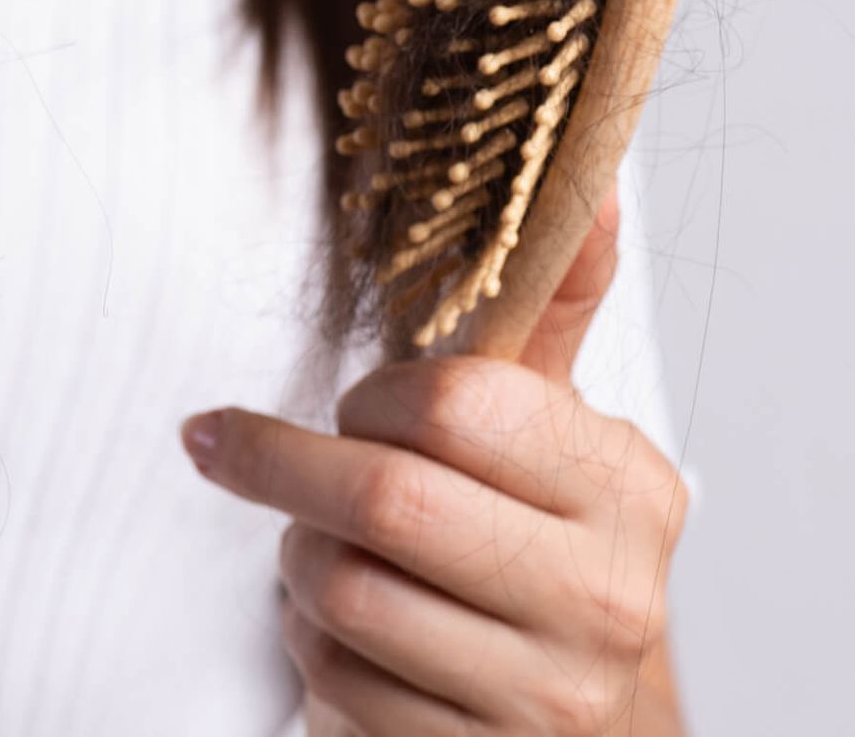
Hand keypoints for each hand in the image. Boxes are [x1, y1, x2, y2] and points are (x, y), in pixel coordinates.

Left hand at [181, 192, 688, 734]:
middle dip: (279, 466)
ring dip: (293, 561)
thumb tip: (588, 174)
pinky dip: (305, 647)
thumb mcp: (563, 437)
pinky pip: (332, 686)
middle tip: (226, 444)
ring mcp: (543, 698)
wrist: (593, 735)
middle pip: (385, 503)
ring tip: (314, 546)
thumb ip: (556, 312)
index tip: (354, 400)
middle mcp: (604, 598)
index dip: (372, 396)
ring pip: (341, 593)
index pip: (460, 406)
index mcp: (628, 489)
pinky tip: (340, 633)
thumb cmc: (548, 554)